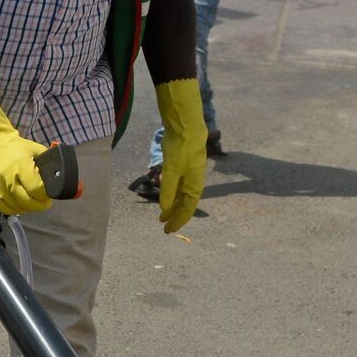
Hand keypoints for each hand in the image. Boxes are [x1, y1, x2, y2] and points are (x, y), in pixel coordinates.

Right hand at [0, 75, 50, 214]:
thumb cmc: (15, 147)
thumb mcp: (35, 150)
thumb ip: (48, 165)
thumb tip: (66, 180)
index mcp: (20, 166)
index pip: (37, 189)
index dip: (45, 195)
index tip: (48, 195)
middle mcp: (7, 178)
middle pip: (27, 202)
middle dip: (39, 204)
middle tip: (43, 201)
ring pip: (16, 208)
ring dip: (26, 207)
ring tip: (30, 201)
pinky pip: (4, 209)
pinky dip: (13, 208)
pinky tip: (18, 203)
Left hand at [153, 78, 207, 232]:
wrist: (186, 125)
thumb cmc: (181, 147)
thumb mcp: (171, 169)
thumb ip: (168, 189)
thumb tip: (164, 208)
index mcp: (194, 184)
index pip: (187, 208)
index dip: (178, 220)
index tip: (168, 230)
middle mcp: (193, 181)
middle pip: (184, 203)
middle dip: (174, 215)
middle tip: (163, 226)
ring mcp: (189, 173)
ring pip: (180, 194)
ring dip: (172, 205)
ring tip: (162, 214)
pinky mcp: (183, 165)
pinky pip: (178, 185)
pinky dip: (172, 193)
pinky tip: (166, 195)